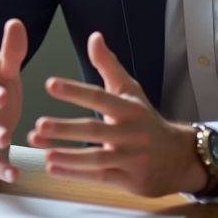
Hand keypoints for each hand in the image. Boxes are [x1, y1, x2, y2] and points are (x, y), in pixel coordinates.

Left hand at [27, 31, 207, 197]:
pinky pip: (100, 177)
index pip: (99, 97)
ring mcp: (132, 159)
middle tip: (39, 124)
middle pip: (94, 130)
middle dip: (65, 128)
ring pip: (95, 158)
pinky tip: (52, 168)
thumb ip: (108, 66)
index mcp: (130, 108)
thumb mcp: (130, 91)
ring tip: (40, 148)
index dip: (75, 91)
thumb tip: (94, 37)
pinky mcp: (131, 180)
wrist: (178, 158)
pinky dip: (75, 174)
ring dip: (66, 155)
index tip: (50, 84)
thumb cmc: (145, 120)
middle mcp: (132, 133)